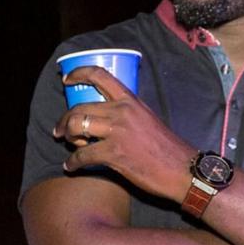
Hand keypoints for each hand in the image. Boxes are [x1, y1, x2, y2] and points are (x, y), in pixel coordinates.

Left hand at [53, 66, 197, 202]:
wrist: (183, 170)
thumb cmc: (167, 148)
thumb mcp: (148, 119)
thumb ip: (127, 114)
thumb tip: (106, 119)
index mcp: (130, 100)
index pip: (100, 76)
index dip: (78, 74)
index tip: (66, 80)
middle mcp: (121, 111)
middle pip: (80, 107)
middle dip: (64, 120)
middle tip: (60, 130)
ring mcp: (117, 132)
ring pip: (76, 126)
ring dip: (66, 136)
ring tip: (68, 145)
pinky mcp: (114, 154)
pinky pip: (82, 155)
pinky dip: (73, 162)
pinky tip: (71, 166)